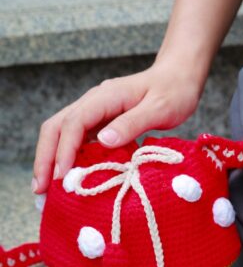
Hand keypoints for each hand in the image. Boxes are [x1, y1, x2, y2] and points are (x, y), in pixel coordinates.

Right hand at [32, 58, 203, 193]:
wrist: (178, 77)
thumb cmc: (174, 92)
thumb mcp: (160, 108)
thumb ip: (132, 123)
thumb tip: (103, 141)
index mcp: (106, 97)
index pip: (74, 122)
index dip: (65, 150)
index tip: (62, 176)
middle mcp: (94, 103)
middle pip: (57, 127)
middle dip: (45, 157)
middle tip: (40, 188)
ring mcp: (95, 112)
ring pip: (62, 134)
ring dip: (52, 159)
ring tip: (48, 189)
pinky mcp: (101, 122)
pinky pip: (78, 140)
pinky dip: (69, 158)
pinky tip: (70, 177)